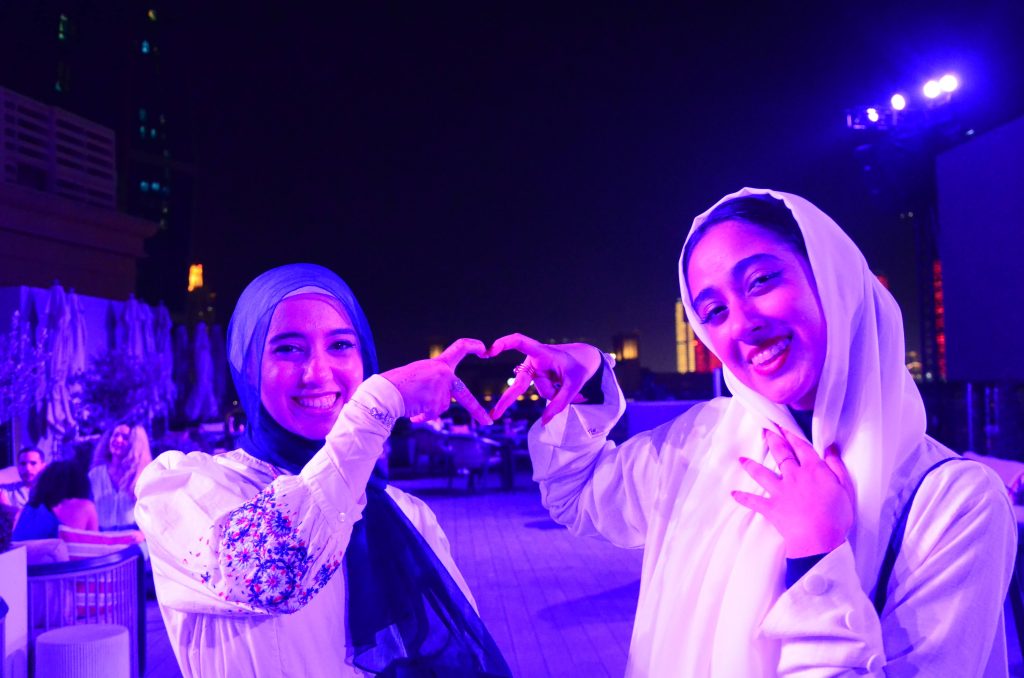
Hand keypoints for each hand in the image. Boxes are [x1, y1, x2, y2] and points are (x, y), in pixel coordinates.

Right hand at [380, 338, 491, 424]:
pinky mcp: (436, 404)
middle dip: (476, 411)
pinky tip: (411, 411)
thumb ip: (433, 384)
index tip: (485, 349)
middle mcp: (444, 374)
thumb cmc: (396, 384)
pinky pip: (432, 415)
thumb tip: (437, 408)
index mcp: (438, 363)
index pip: (460, 348)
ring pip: (441, 407)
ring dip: (428, 410)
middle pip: (464, 395)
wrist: (384, 393)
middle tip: (488, 421)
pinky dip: (422, 417)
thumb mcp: (419, 375)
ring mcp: (441, 390)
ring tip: (412, 403)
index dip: (473, 346)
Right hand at [487, 333, 601, 423]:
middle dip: (507, 400)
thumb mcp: (574, 384)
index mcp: (542, 352)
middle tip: (495, 415)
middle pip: (520, 383)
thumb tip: (544, 422)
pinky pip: (543, 392)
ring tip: (566, 382)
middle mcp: (533, 361)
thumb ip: (560, 403)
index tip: (490, 350)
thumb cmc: (578, 367)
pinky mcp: (535, 378)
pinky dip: (553, 393)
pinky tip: (561, 386)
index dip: (504, 344)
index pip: (520, 342)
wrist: (582, 360)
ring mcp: (533, 370)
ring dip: (555, 392)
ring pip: (541, 391)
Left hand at [732, 428, 854, 557]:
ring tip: (742, 459)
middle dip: (773, 440)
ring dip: (751, 465)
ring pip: (762, 473)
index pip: (802, 447)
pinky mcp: (771, 506)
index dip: (792, 435)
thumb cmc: (836, 516)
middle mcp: (794, 476)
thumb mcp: (845, 488)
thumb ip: (837, 466)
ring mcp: (780, 491)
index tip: (784, 426)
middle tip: (765, 431)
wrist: (819, 540)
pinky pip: (753, 501)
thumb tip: (831, 447)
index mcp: (814, 470)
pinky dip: (743, 498)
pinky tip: (734, 494)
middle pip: (781, 454)